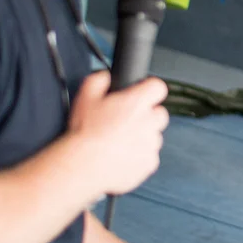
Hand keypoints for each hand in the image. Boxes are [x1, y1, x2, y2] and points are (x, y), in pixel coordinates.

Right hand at [67, 71, 169, 195]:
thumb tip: (106, 77)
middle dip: (147, 115)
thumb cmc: (84, 133)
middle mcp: (149, 122)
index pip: (158, 87)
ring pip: (154, 136)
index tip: (142, 93)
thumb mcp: (85, 97)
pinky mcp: (150, 163)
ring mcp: (151, 144)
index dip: (149, 89)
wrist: (83, 165)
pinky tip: (121, 156)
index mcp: (137, 103)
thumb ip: (99, 80)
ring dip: (142, 137)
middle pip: (159, 113)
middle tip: (126, 121)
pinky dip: (139, 156)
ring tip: (119, 142)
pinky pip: (150, 156)